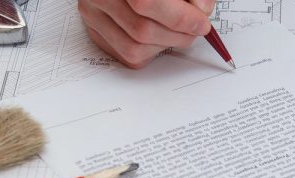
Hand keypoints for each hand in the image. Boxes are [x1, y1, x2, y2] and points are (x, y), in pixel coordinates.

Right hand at [79, 0, 215, 67]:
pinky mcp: (95, 32)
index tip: (200, 23)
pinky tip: (160, 36)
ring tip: (180, 32)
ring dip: (166, 45)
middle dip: (177, 35)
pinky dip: (151, 51)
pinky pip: (127, 55)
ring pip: (134, 48)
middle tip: (196, 29)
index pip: (145, 2)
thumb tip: (201, 11)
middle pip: (142, 30)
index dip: (178, 17)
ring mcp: (92, 16)